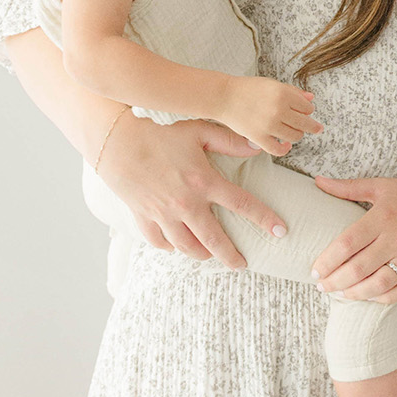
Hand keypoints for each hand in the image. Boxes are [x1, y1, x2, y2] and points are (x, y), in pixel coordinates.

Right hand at [97, 112, 287, 265]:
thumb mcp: (198, 131)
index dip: (264, 219)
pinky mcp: (143, 217)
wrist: (115, 141)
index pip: (242, 205)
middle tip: (243, 264)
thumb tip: (258, 147)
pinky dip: (171, 247)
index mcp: (203, 182)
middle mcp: (185, 204)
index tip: (281, 232)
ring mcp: (163, 214)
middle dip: (231, 255)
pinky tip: (178, 245)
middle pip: (214, 239)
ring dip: (202, 254)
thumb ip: (230, 141)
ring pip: (187, 246)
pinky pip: (160, 242)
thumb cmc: (159, 133)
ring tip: (211, 255)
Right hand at [220, 75, 320, 154]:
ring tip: (293, 132)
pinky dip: (284, 149)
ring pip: (294, 136)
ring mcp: (268, 125)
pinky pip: (278, 149)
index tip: (305, 112)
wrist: (224, 96)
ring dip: (297, 135)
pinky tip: (286, 145)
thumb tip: (311, 98)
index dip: (308, 110)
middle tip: (316, 128)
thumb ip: (293, 92)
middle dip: (312, 126)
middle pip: (305, 123)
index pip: (307, 108)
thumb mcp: (273, 84)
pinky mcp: (258, 137)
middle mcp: (278, 109)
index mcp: (283, 93)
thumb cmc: (249, 89)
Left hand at [309, 175, 396, 301]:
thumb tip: (318, 182)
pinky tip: (369, 296)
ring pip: (378, 284)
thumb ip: (348, 187)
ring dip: (355, 294)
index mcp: (383, 216)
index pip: (347, 243)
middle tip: (322, 286)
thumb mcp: (382, 187)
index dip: (328, 260)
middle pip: (359, 268)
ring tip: (341, 294)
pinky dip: (382, 298)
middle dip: (335, 282)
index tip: (315, 269)